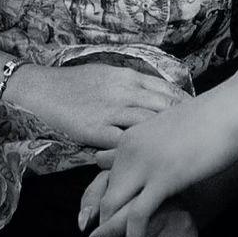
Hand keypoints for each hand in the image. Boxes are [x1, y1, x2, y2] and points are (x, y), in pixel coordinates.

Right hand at [0, 59, 182, 149]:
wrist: (39, 88)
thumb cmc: (72, 83)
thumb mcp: (107, 74)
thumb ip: (132, 83)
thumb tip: (158, 92)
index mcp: (128, 77)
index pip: (167, 90)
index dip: (185, 105)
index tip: (198, 116)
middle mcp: (124, 92)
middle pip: (165, 108)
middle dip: (183, 124)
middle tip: (197, 138)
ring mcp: (111, 111)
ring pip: (149, 125)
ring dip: (165, 140)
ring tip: (178, 153)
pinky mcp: (96, 130)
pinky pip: (124, 143)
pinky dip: (138, 152)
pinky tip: (148, 162)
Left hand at [78, 78, 237, 236]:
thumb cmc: (218, 119)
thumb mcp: (177, 134)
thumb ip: (160, 149)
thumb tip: (160, 161)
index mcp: (131, 138)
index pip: (105, 181)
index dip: (105, 211)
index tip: (110, 233)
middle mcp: (129, 149)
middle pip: (103, 197)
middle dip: (103, 230)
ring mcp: (143, 163)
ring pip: (112, 210)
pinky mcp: (162, 179)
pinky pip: (136, 218)